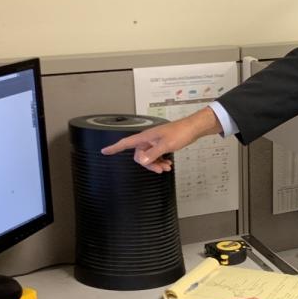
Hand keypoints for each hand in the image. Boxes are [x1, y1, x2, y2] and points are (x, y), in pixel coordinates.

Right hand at [100, 107, 221, 172]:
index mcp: (145, 137)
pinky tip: (168, 163)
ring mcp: (155, 141)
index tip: (104, 151)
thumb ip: (153, 153)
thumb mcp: (166, 145)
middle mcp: (148, 139)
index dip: (114, 148)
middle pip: (140, 155)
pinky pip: (156, 155)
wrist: (193, 128)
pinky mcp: (162, 144)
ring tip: (167, 167)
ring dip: (156, 164)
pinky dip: (161, 160)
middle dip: (149, 164)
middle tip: (161, 169)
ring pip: (149, 156)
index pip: (126, 143)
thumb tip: (141, 161)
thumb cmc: (180, 132)